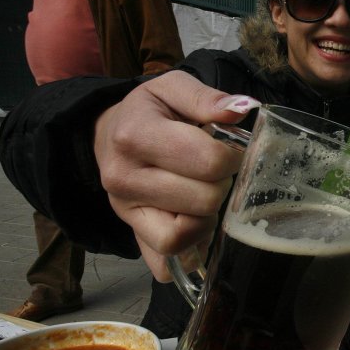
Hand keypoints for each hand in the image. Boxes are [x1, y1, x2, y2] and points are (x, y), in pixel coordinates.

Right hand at [93, 71, 252, 280]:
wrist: (109, 134)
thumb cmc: (149, 112)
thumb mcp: (172, 89)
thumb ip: (207, 98)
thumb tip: (241, 109)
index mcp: (136, 135)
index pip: (208, 162)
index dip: (232, 158)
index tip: (229, 152)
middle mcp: (124, 177)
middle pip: (203, 200)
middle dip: (222, 187)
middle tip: (217, 174)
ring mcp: (125, 210)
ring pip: (183, 236)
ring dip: (207, 220)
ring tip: (205, 197)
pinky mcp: (132, 232)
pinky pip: (165, 261)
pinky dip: (188, 251)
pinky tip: (196, 227)